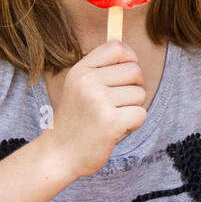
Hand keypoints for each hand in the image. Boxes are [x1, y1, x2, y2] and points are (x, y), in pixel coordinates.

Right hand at [37, 40, 147, 180]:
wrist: (59, 154)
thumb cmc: (76, 120)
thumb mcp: (78, 87)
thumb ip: (101, 69)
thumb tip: (130, 54)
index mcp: (81, 71)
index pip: (117, 48)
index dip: (130, 58)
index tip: (125, 75)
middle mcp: (88, 82)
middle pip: (135, 71)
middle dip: (134, 88)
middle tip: (117, 104)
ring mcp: (99, 101)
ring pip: (140, 94)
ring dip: (132, 109)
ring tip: (111, 119)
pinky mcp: (111, 121)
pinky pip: (141, 114)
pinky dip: (133, 124)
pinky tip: (116, 130)